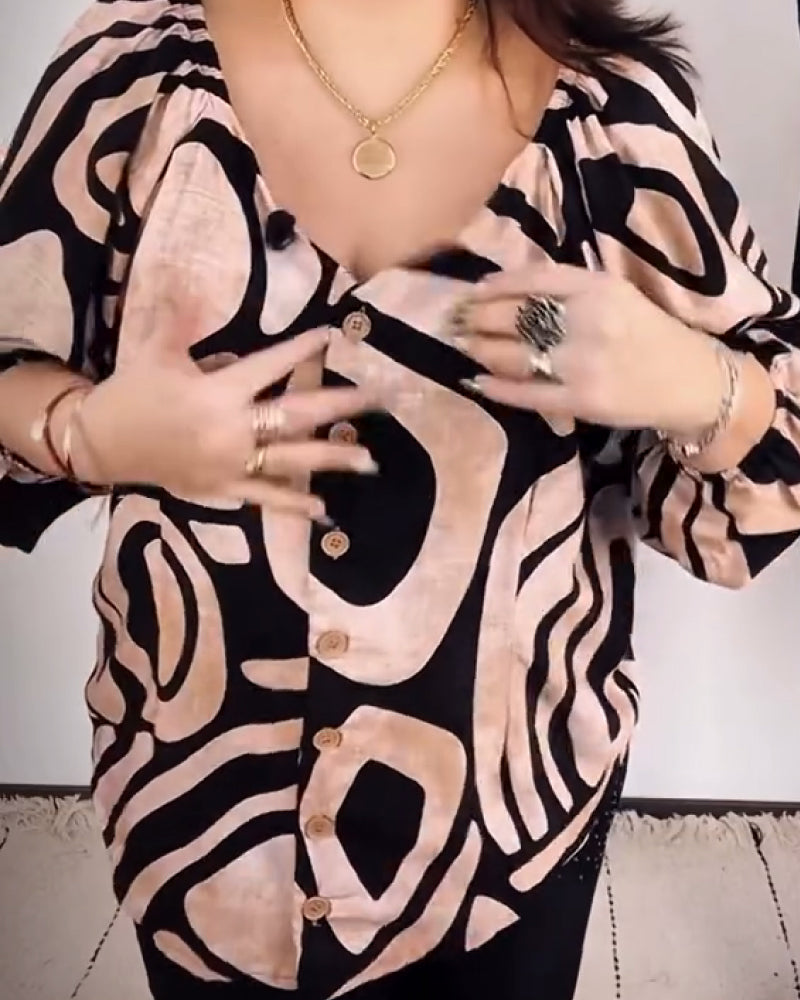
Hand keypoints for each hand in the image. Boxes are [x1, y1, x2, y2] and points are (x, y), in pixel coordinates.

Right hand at [70, 322, 380, 521]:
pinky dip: (294, 505)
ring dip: (331, 459)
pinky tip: (324, 509)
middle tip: (375, 400)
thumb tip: (192, 278)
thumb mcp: (155, 351)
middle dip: (338, 407)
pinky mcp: (224, 489)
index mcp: (217, 392)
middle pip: (295, 416)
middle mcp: (231, 430)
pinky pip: (265, 499)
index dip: (300, 350)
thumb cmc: (131, 394)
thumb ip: (181, 319)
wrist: (102, 444)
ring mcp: (231, 464)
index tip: (331, 336)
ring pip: (291, 461)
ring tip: (369, 459)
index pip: (269, 366)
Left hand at [451, 264, 724, 436]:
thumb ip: (571, 290)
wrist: (693, 382)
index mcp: (599, 288)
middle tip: (454, 320)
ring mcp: (583, 363)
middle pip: (516, 316)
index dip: (496, 285)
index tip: (473, 290)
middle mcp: (588, 320)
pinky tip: (476, 380)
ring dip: (480, 349)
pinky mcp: (582, 400)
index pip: (534, 279)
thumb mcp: (618, 296)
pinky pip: (527, 393)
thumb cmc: (651, 336)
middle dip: (478, 318)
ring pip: (515, 354)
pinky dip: (497, 387)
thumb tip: (512, 290)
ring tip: (461, 345)